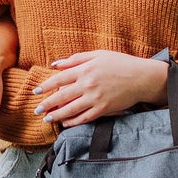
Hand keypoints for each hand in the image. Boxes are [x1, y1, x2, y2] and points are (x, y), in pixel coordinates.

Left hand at [32, 51, 168, 128]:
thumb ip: (76, 59)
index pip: (59, 79)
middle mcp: (88, 85)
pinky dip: (73, 122)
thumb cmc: (120, 63)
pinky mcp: (103, 109)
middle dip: (47, 104)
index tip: (36, 92)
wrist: (141, 77)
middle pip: (61, 96)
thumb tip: (56, 64)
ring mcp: (95, 98)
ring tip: (47, 118)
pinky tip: (65, 123)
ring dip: (56, 115)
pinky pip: (84, 118)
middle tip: (36, 110)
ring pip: (70, 110)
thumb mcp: (98, 54)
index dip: (45, 86)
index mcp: (85, 69)